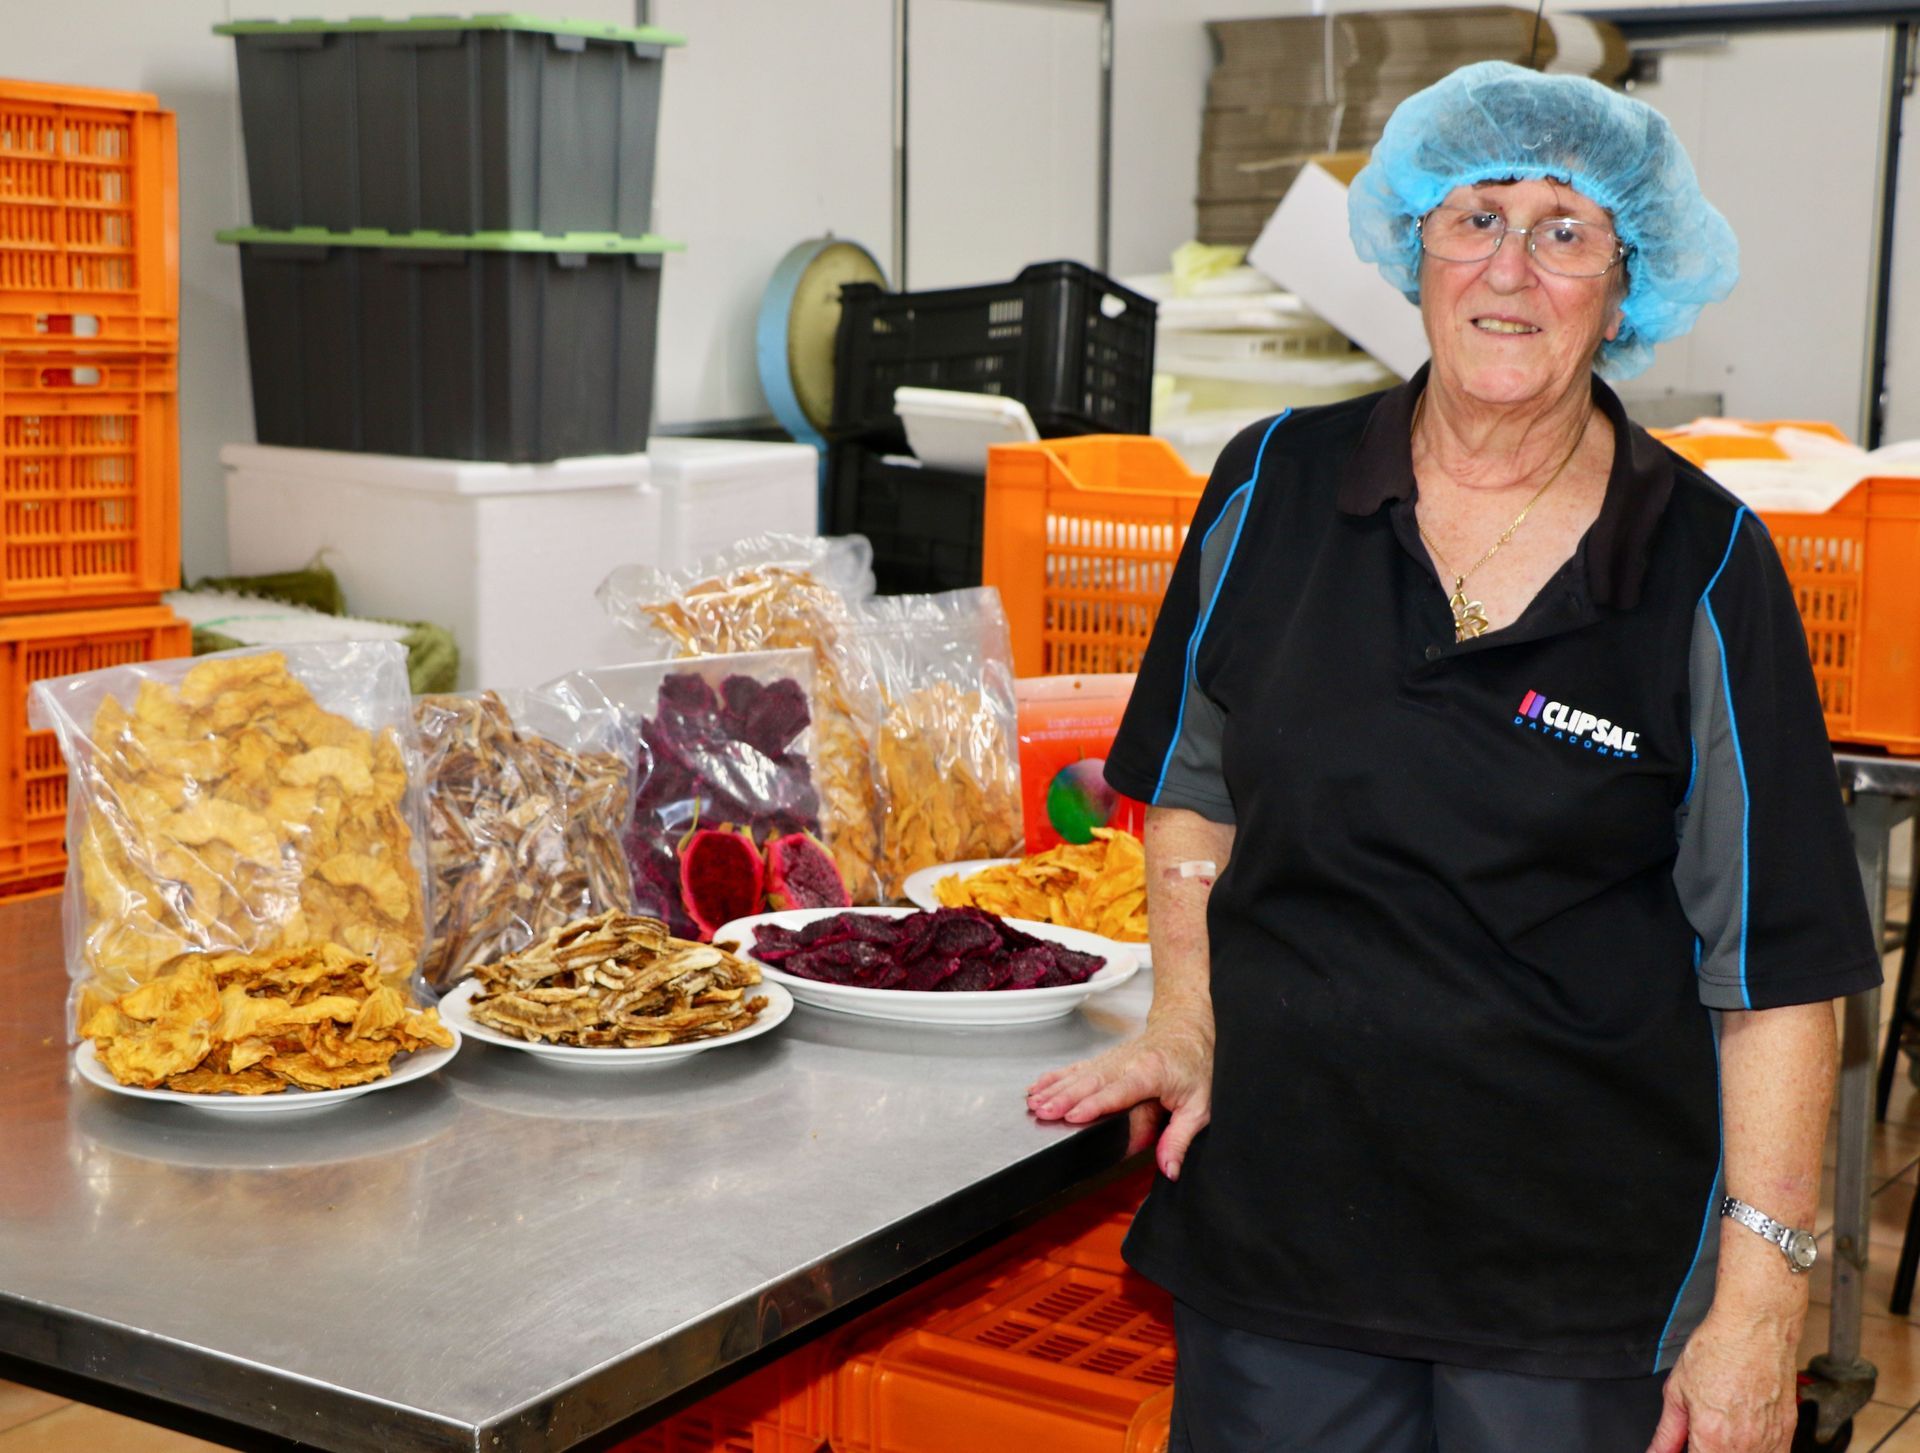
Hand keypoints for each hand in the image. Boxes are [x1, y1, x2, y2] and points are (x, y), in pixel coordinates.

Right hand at [1025, 1014, 1212, 1179]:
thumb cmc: (1195, 1065)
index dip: (1094, 1104)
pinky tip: (1038, 1086)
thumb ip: (1181, 1138)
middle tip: (1042, 1111)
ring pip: (1079, 1073)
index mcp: (1152, 1072)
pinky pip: (1077, 1068)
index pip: (1118, 1091)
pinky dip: (1056, 1077)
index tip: (1073, 1116)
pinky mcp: (1105, 1059)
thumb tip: (1168, 1168)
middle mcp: (1128, 1062)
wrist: (1186, 1029)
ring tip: (1033, 1102)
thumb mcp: (1200, 1106)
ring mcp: (1114, 1058)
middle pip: (1091, 1081)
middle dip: (1064, 1097)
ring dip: (1054, 1088)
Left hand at [1646, 1305, 1799, 1452]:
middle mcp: (1744, 1446)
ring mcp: (1770, 1442)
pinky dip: (1755, 1450)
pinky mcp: (1788, 1434)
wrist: (1755, 1329)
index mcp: (1712, 1438)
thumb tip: (1656, 1452)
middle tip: (1702, 1434)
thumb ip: (1667, 1431)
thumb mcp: (1677, 1391)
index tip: (1687, 1446)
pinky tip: (1743, 1434)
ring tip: (1723, 1429)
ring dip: (1730, 1450)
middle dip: (1708, 1450)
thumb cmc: (1719, 1350)